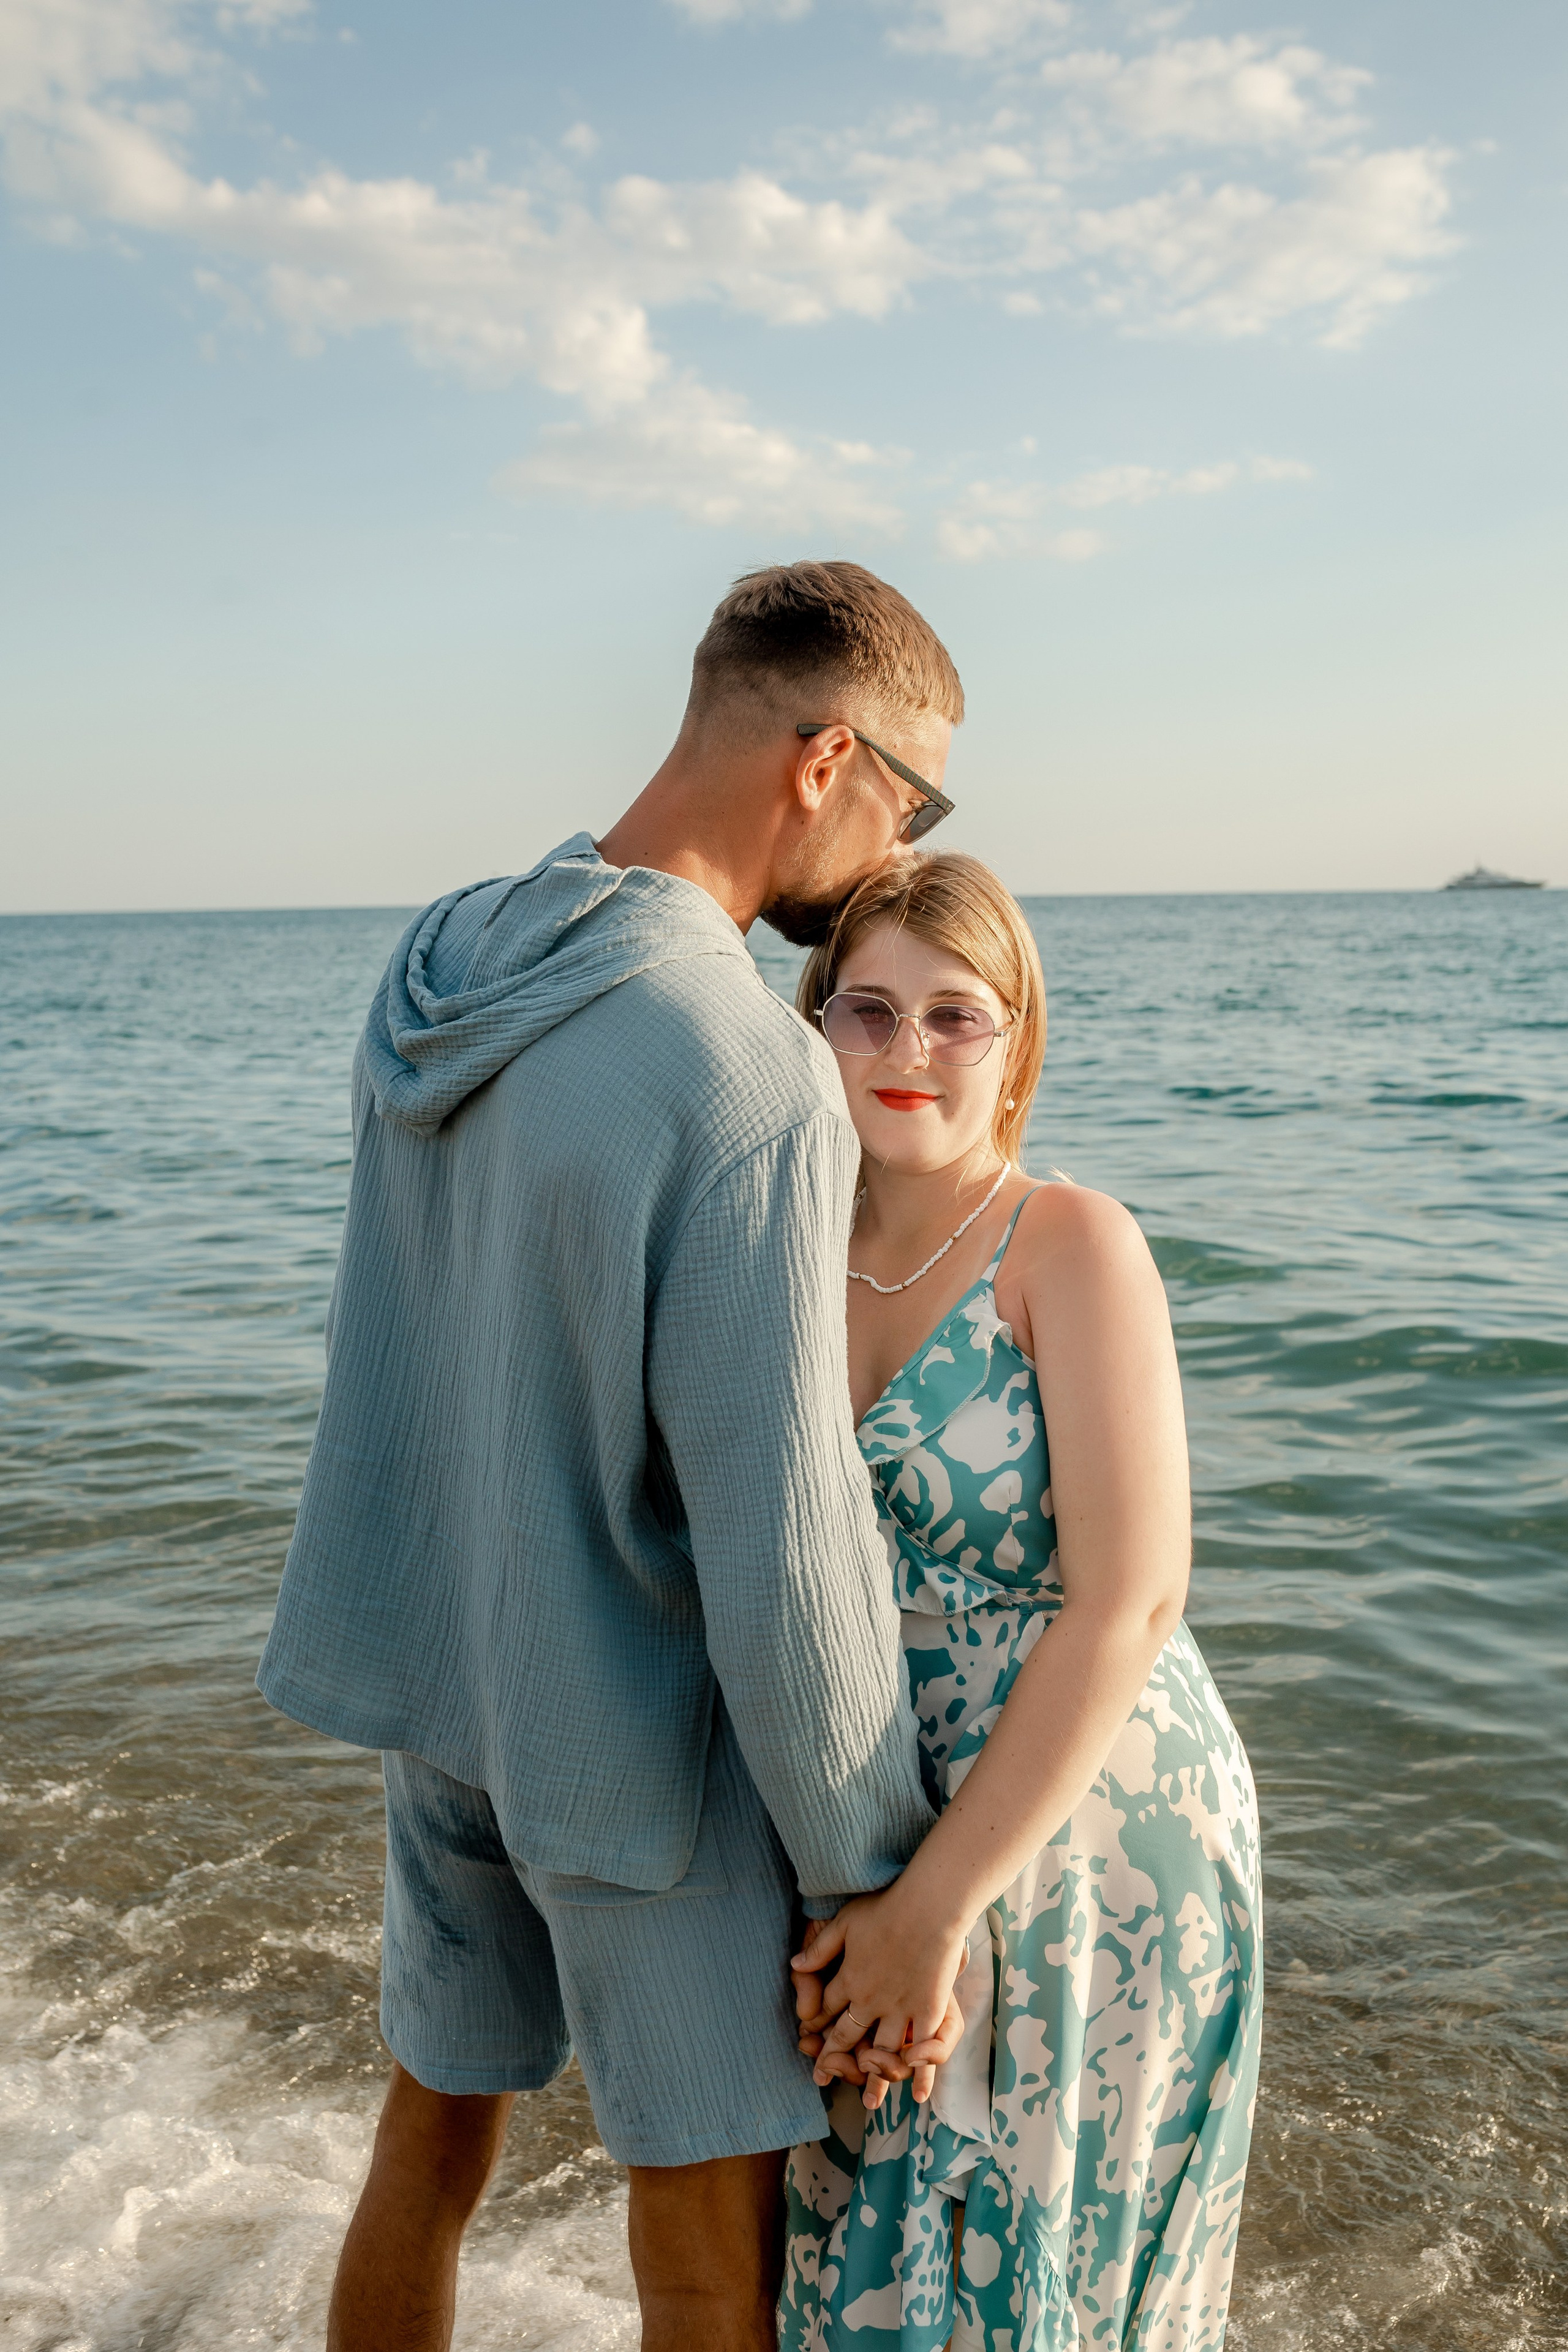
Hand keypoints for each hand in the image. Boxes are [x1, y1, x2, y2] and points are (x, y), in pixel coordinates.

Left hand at [790, 1880, 967, 2109]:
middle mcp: (869, 2001)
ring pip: (881, 2052)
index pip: (824, 2009)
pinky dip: (921, 2074)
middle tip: (821, 2078)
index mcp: (848, 1979)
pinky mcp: (928, 2012)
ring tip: (868, 2101)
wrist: (928, 1906)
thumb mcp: (844, 1922)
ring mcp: (899, 2009)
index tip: (806, 2039)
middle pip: (846, 2036)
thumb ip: (819, 1948)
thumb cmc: (886, 1907)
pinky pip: (923, 2051)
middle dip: (832, 2058)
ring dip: (873, 2077)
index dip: (814, 2024)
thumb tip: (793, 1967)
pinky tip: (918, 2095)